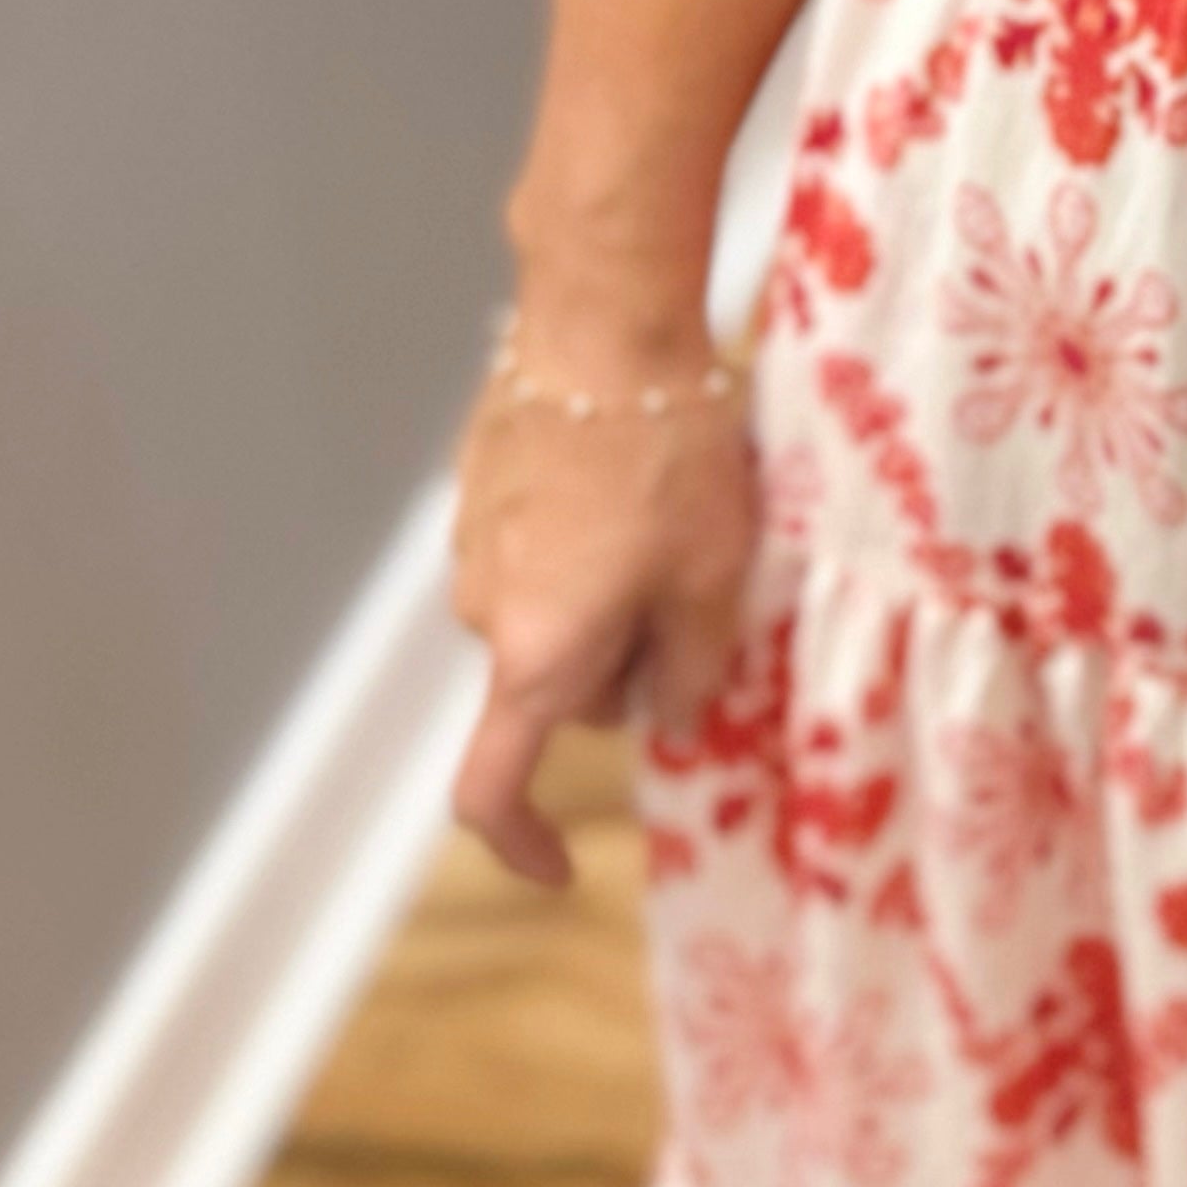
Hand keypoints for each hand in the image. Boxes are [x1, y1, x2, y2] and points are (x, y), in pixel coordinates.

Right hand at [444, 310, 756, 891]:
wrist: (601, 320)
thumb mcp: (714, 574)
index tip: (563, 866)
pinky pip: (537, 546)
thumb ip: (694, 665)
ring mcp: (471, 545)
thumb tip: (672, 718)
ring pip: (550, 611)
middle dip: (620, 666)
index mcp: (534, 657)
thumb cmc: (666, 453)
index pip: (491, 790)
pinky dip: (582, 537)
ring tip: (673, 512)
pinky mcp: (479, 486)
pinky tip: (634, 470)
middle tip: (697, 591)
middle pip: (553, 685)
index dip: (523, 844)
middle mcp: (482, 612)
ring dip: (605, 593)